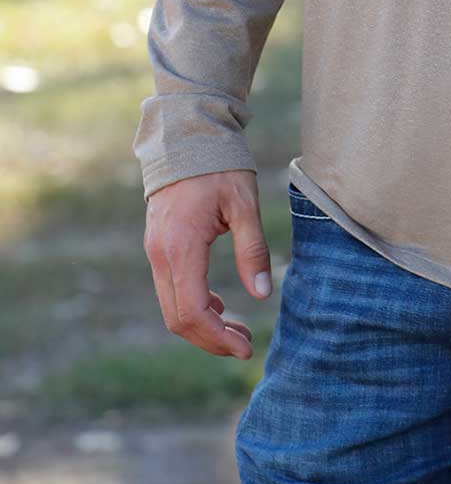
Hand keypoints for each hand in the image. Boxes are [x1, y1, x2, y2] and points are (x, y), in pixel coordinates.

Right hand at [143, 170, 273, 359]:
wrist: (186, 136)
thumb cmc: (219, 165)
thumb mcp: (244, 203)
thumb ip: (252, 248)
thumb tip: (262, 294)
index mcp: (181, 247)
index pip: (193, 311)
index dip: (218, 338)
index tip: (246, 348)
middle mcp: (161, 255)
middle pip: (178, 319)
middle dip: (211, 340)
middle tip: (245, 345)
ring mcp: (155, 251)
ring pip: (171, 307)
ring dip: (202, 326)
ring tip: (238, 331)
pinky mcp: (159, 246)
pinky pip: (171, 289)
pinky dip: (193, 306)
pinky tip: (221, 306)